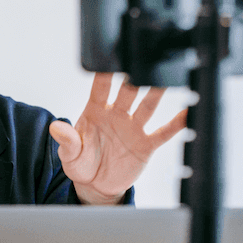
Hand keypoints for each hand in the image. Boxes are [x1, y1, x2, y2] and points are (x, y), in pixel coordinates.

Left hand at [49, 73, 187, 203]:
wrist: (95, 184)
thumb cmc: (80, 162)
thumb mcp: (69, 153)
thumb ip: (67, 140)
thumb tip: (55, 127)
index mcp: (94, 110)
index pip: (100, 87)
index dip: (104, 73)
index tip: (110, 59)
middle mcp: (116, 114)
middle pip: (127, 92)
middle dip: (134, 78)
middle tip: (142, 63)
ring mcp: (132, 128)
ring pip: (147, 106)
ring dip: (156, 94)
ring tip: (167, 79)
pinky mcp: (145, 144)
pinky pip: (163, 132)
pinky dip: (176, 123)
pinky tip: (187, 112)